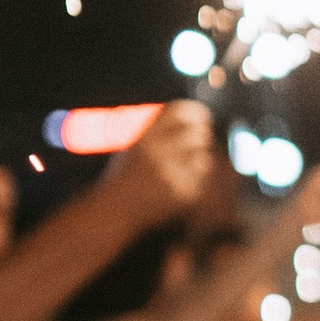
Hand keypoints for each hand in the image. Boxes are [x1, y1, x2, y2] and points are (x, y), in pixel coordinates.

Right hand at [110, 100, 214, 215]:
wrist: (115, 209)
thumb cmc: (127, 174)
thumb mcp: (136, 145)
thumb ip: (160, 130)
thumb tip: (197, 118)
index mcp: (146, 136)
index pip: (182, 112)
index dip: (197, 113)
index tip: (202, 119)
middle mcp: (158, 152)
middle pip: (198, 133)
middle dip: (201, 138)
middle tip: (196, 144)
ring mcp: (171, 173)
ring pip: (204, 156)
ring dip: (198, 160)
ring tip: (181, 167)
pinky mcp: (181, 192)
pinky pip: (201, 179)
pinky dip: (194, 179)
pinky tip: (178, 183)